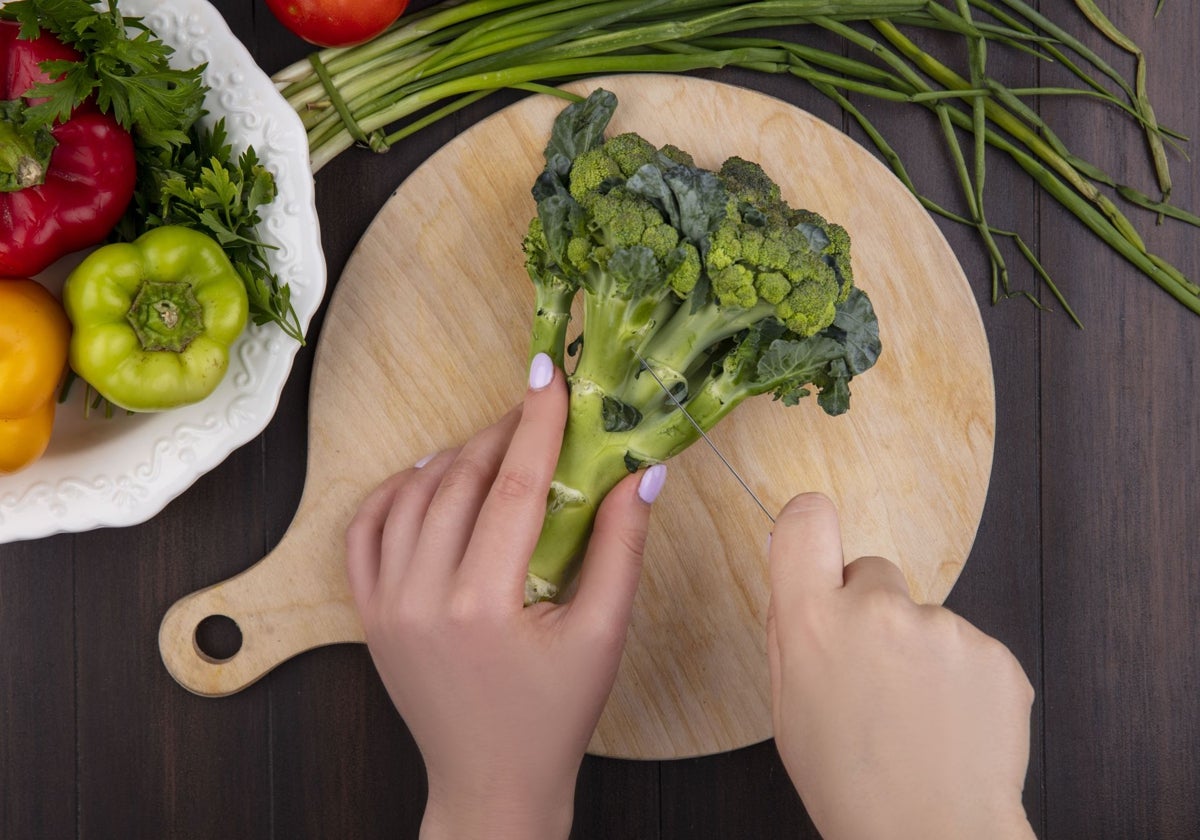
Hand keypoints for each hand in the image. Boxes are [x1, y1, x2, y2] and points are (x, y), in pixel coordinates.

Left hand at [344, 353, 662, 839]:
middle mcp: (423, 598)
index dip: (536, 423)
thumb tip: (642, 472)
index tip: (549, 374)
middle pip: (461, 481)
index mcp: (485, 604)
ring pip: (412, 497)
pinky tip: (428, 477)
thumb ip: (622, 547)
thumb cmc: (555, 716)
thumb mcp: (603, 634)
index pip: (515, 487)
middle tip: (535, 407)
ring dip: (454, 458)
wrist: (492, 782)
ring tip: (496, 446)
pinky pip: (365, 531)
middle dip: (501, 433)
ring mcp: (387, 606)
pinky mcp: (369, 615)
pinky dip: (394, 493)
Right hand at [766, 493, 1035, 839]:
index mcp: (814, 622)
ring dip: (918, 652)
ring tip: (916, 717)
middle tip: (873, 675)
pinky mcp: (993, 651)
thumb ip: (790, 636)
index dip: (809, 524)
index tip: (814, 537)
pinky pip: (967, 647)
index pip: (807, 522)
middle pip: (872, 571)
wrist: (933, 837)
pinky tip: (948, 724)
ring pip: (923, 617)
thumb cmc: (850, 785)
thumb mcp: (787, 711)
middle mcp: (878, 610)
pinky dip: (960, 678)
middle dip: (870, 609)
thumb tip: (798, 583)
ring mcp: (942, 628)